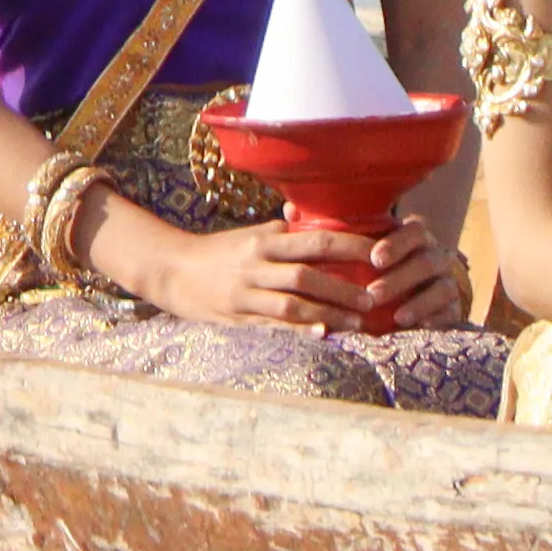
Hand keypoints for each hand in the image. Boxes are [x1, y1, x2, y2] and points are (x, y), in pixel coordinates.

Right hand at [135, 210, 393, 334]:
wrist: (172, 270)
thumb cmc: (217, 251)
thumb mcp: (248, 234)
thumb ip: (279, 230)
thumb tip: (309, 216)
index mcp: (263, 240)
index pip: (315, 241)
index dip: (350, 247)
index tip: (379, 253)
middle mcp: (256, 264)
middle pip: (307, 276)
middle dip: (344, 288)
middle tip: (374, 297)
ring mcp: (246, 292)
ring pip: (294, 304)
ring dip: (329, 314)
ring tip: (357, 322)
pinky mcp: (239, 316)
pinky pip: (275, 324)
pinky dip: (301, 329)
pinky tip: (322, 334)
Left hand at [350, 211, 472, 336]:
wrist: (420, 302)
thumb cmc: (383, 273)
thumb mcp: (370, 257)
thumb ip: (350, 246)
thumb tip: (302, 218)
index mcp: (417, 238)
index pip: (414, 231)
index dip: (396, 243)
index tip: (375, 259)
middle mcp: (436, 256)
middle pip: (425, 261)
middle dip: (399, 278)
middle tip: (373, 294)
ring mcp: (449, 283)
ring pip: (441, 288)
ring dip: (416, 302)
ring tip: (396, 316)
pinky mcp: (455, 309)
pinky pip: (450, 313)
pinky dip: (433, 319)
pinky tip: (418, 327)